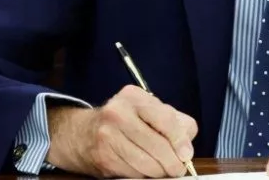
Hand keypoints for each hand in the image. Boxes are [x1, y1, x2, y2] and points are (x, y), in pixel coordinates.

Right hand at [46, 85, 198, 177]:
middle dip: (172, 162)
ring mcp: (108, 136)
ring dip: (159, 172)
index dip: (180, 140)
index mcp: (134, 97)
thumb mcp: (147, 109)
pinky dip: (143, 175)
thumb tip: (187, 145)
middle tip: (178, 168)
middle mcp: (118, 113)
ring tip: (162, 170)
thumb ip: (173, 120)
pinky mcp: (104, 157)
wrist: (82, 133)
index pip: (166, 119)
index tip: (186, 154)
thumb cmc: (123, 121)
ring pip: (147, 163)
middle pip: (158, 145)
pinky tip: (144, 169)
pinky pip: (133, 173)